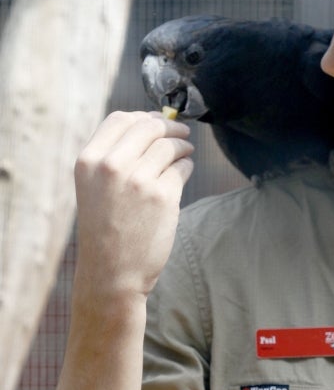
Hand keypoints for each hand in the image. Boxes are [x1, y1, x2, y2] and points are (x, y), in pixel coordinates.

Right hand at [73, 110, 193, 301]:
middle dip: (170, 127)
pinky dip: (187, 165)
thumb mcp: (94, 188)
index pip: (121, 119)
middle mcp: (111, 166)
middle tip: (182, 133)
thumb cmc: (105, 230)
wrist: (112, 273)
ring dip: (183, 146)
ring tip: (185, 152)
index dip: (144, 116)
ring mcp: (139, 180)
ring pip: (170, 146)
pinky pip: (183, 167)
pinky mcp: (163, 196)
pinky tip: (184, 171)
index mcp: (89, 161)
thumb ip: (113, 157)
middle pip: (150, 127)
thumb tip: (149, 125)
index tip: (158, 121)